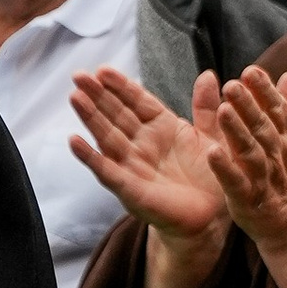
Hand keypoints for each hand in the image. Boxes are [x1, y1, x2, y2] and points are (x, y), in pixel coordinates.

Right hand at [69, 65, 226, 249]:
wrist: (212, 217)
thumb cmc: (210, 177)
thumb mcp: (212, 136)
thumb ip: (205, 107)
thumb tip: (209, 75)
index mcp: (162, 127)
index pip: (137, 101)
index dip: (121, 86)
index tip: (103, 70)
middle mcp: (142, 143)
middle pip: (116, 114)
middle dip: (97, 95)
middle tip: (79, 75)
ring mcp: (132, 165)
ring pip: (107, 136)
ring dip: (90, 117)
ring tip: (75, 97)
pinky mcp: (128, 189)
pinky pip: (106, 170)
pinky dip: (89, 157)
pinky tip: (74, 141)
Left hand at [211, 64, 286, 265]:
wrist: (286, 226)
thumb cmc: (283, 178)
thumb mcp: (285, 142)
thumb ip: (285, 111)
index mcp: (283, 142)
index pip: (276, 113)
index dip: (265, 92)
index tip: (251, 71)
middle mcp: (276, 157)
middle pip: (263, 128)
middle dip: (249, 106)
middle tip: (233, 84)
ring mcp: (263, 180)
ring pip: (251, 153)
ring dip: (237, 132)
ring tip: (224, 111)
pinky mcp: (248, 201)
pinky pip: (236, 183)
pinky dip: (226, 169)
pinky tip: (212, 153)